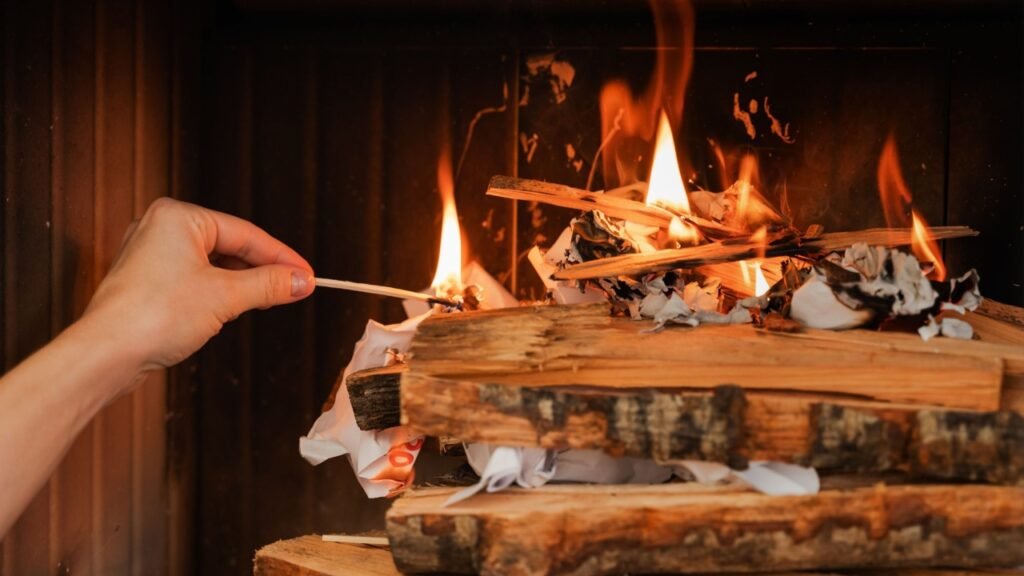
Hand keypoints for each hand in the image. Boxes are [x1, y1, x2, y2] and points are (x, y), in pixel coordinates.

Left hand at [81, 198, 313, 377]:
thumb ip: (268, 285)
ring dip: (240, 283)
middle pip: (229, 246)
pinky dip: (217, 292)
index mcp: (178, 216)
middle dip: (261, 270)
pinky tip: (230, 308)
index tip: (306, 275)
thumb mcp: (226, 297)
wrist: (106, 354)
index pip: (246, 233)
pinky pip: (194, 278)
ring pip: (212, 263)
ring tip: (266, 300)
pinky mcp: (146, 281)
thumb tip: (300, 281)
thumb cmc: (152, 316)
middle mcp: (161, 227)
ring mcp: (150, 254)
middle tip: (293, 288)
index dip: (281, 257)